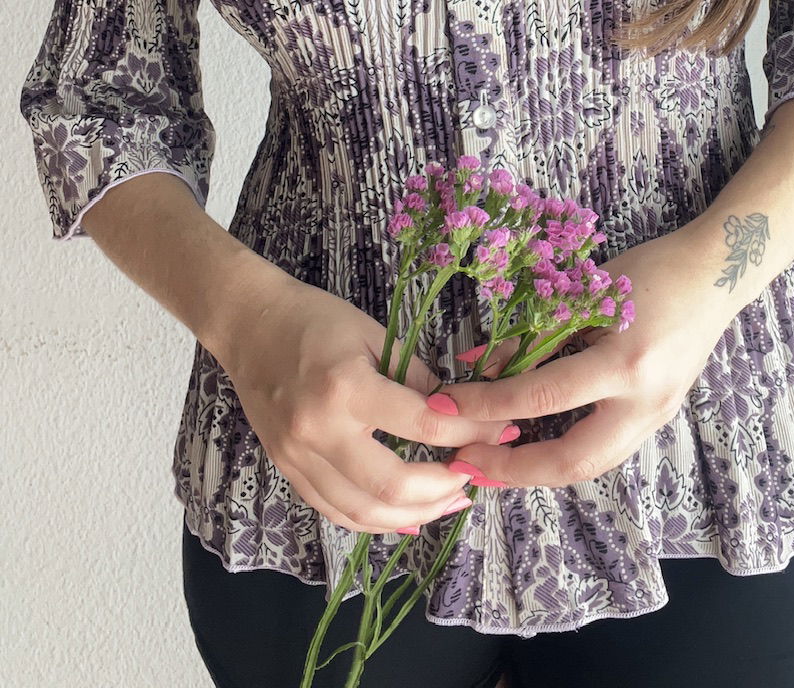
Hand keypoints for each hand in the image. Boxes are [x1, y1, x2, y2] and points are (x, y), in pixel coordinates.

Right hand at [217, 270, 510, 533]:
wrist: (249, 327)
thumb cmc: (315, 320)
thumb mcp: (374, 334)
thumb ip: (415, 377)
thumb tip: (459, 413)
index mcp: (347, 387)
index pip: (423, 424)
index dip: (468, 432)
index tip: (499, 431)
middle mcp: (320, 431)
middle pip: (393, 484)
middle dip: (444, 488)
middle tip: (475, 476)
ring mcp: (299, 457)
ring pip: (364, 511)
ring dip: (415, 514)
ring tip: (450, 502)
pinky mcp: (288, 470)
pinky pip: (336, 511)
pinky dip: (375, 520)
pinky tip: (406, 516)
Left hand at [433, 229, 727, 487]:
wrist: (717, 274)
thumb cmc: (651, 272)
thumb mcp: (586, 295)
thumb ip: (534, 335)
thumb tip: (475, 367)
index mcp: (625, 362)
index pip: (542, 395)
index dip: (488, 405)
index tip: (445, 406)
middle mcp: (645, 401)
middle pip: (572, 460)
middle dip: (512, 470)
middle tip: (465, 465)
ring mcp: (658, 417)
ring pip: (590, 465)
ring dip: (537, 470)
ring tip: (490, 466)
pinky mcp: (659, 419)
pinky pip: (605, 449)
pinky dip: (565, 453)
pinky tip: (531, 448)